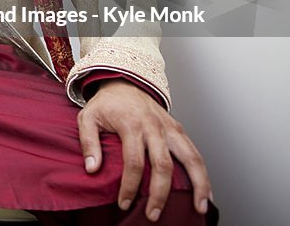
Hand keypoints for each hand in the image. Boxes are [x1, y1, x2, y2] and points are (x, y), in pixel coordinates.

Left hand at [78, 79, 210, 221]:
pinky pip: (195, 152)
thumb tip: (92, 168)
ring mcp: (169, 128)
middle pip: (162, 164)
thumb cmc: (106, 104)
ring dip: (198, 184)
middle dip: (159, 193)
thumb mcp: (88, 117)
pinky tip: (206, 193)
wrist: (124, 82)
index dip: (130, 185)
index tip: (124, 203)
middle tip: (153, 214)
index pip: (133, 161)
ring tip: (199, 208)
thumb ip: (88, 142)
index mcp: (131, 124)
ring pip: (190, 158)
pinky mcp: (179, 129)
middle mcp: (154, 127)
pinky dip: (203, 173)